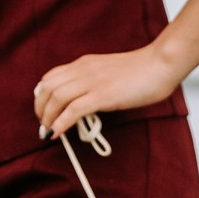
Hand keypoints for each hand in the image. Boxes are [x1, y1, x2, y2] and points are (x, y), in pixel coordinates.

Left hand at [34, 45, 183, 140]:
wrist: (159, 65)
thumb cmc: (141, 72)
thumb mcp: (109, 72)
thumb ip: (96, 82)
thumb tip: (89, 100)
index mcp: (84, 64)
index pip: (51, 76)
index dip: (42, 95)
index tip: (43, 110)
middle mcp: (83, 70)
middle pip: (48, 87)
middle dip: (40, 108)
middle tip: (42, 125)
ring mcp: (92, 82)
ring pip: (57, 98)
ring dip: (47, 117)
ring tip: (47, 132)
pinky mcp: (102, 96)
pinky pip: (73, 110)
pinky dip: (61, 123)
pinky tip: (57, 133)